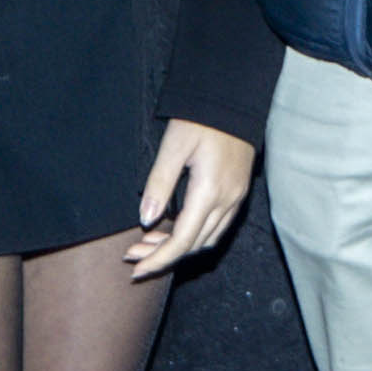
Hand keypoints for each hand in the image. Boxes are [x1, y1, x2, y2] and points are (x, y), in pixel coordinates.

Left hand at [126, 119, 256, 276]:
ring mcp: (236, 198)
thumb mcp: (173, 147)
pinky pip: (217, 227)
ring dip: (179, 247)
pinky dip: (194, 235)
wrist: (233, 100)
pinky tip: (175, 229)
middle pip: (194, 245)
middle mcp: (227, 200)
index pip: (182, 240)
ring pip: (207, 239)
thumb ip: (159, 184)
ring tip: (149, 243)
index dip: (158, 259)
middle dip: (163, 256)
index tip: (136, 269)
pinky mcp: (238, 192)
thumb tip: (145, 219)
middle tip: (133, 256)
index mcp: (209, 191)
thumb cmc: (201, 119)